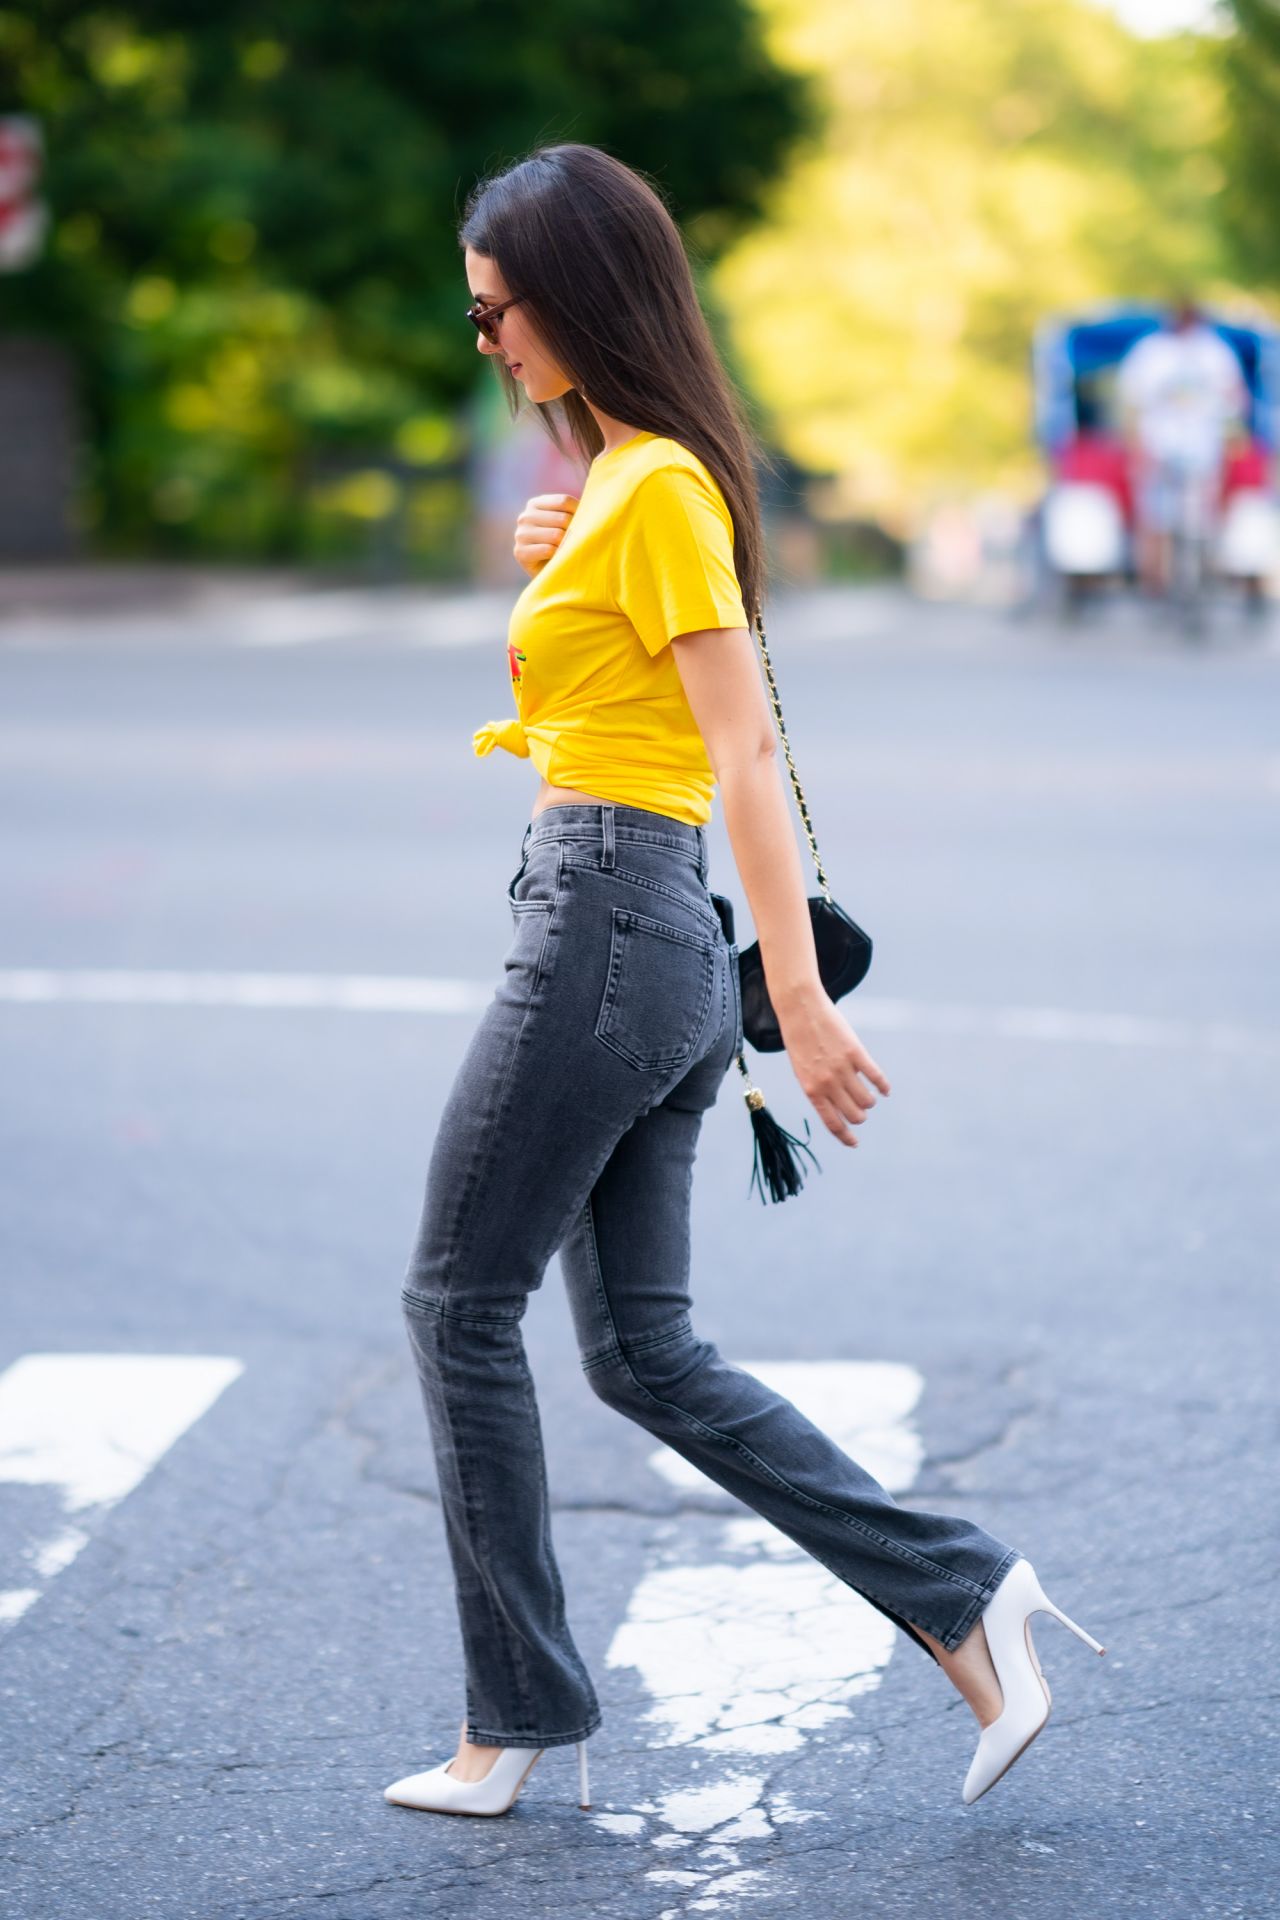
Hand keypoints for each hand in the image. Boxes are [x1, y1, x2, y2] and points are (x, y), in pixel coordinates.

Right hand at [515, 492, 578, 574]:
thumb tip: (590, 508)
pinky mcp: (520, 552)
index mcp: (536, 504)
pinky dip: (558, 555)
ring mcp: (521, 534)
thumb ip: (573, 512)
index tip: (585, 524)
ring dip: (566, 545)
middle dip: (574, 531)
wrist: (550, 573)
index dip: (579, 512)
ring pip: (556, 535)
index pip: (564, 501)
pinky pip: (548, 550)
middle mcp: (525, 517)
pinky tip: (558, 559)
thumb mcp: (566, 523)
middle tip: (576, 542)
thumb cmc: (562, 545)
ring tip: (568, 550)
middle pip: (562, 518)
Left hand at [777, 992, 890, 1146]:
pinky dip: (883, 1086)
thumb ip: (818, 1091)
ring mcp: (842, 1068)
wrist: (800, 1010)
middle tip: (860, 1110)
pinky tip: (885, 1090)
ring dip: (870, 1101)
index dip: (846, 1136)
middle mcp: (827, 1083)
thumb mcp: (803, 1071)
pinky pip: (876, 1076)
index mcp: (811, 1090)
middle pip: (854, 1114)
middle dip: (860, 1116)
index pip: (832, 1123)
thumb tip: (839, 1111)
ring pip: (867, 1099)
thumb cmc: (799, 1042)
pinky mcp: (856, 1053)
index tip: (855, 1143)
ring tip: (869, 1097)